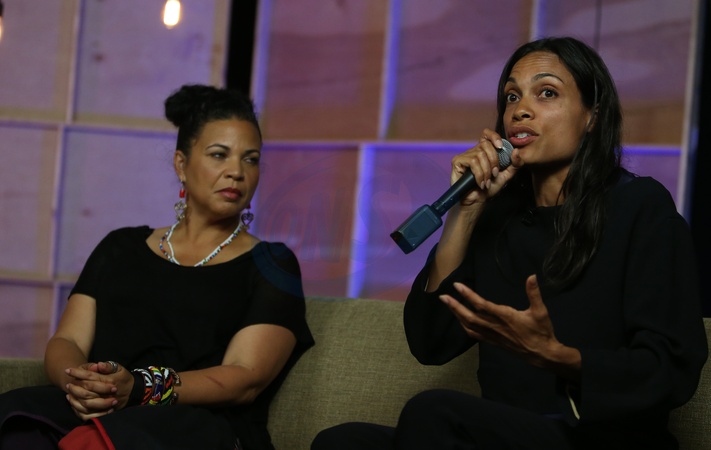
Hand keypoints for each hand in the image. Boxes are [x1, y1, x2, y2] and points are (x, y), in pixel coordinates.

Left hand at [65, 361, 133, 419]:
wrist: (133, 392)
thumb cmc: (123, 378)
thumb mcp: (119, 368)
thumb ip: (108, 366)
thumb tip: (98, 365)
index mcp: (110, 381)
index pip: (90, 376)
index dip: (78, 373)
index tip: (68, 370)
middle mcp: (107, 393)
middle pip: (86, 390)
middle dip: (75, 385)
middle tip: (67, 383)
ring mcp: (105, 404)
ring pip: (86, 402)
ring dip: (75, 396)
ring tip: (68, 392)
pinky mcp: (104, 411)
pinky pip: (88, 413)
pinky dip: (79, 408)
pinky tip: (74, 402)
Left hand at [439, 275, 577, 374]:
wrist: (542, 354)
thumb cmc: (541, 331)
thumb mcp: (540, 311)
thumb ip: (534, 293)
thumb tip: (532, 276)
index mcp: (504, 316)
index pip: (481, 305)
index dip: (468, 295)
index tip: (457, 286)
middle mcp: (495, 326)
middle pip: (469, 316)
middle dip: (455, 306)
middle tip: (442, 297)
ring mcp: (492, 335)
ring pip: (469, 326)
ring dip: (457, 315)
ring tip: (448, 305)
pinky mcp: (493, 342)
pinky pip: (475, 335)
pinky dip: (464, 327)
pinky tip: (460, 321)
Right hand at [451, 129, 519, 206]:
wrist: (477, 201)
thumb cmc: (489, 188)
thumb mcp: (506, 175)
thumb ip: (514, 164)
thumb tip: (516, 151)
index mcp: (485, 151)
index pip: (487, 134)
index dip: (494, 136)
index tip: (501, 147)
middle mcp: (474, 151)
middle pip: (485, 145)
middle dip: (493, 161)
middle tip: (494, 174)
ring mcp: (464, 155)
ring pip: (479, 155)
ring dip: (486, 171)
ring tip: (486, 182)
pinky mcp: (457, 161)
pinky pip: (472, 162)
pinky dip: (478, 174)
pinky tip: (479, 182)